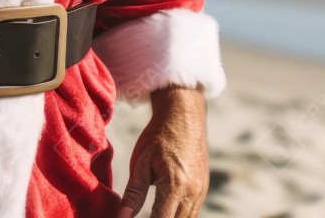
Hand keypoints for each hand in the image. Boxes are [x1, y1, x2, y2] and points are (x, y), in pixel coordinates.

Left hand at [116, 86, 207, 217]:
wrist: (183, 115)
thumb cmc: (159, 136)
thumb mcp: (140, 163)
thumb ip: (133, 194)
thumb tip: (121, 217)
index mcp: (175, 186)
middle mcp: (192, 192)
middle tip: (141, 216)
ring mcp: (201, 192)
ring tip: (153, 213)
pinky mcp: (203, 189)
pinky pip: (192, 213)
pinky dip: (178, 216)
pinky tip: (164, 212)